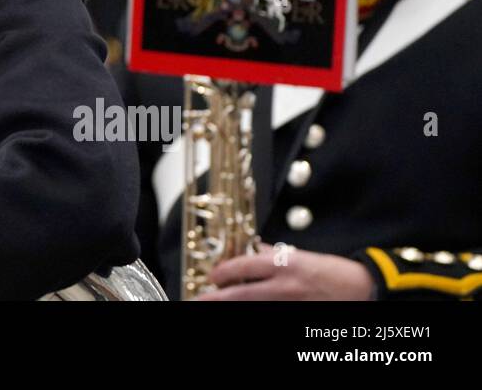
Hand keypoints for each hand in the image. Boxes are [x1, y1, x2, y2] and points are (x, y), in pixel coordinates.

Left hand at [196, 246, 375, 300]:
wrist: (363, 289)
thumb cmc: (331, 270)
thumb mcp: (299, 255)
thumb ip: (271, 254)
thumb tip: (249, 250)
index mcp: (284, 264)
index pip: (244, 266)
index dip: (223, 271)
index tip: (213, 275)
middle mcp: (284, 285)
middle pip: (241, 294)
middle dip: (217, 297)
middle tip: (200, 299)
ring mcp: (290, 303)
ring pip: (252, 306)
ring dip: (234, 305)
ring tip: (216, 304)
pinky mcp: (295, 314)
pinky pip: (269, 313)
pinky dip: (254, 311)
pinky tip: (244, 310)